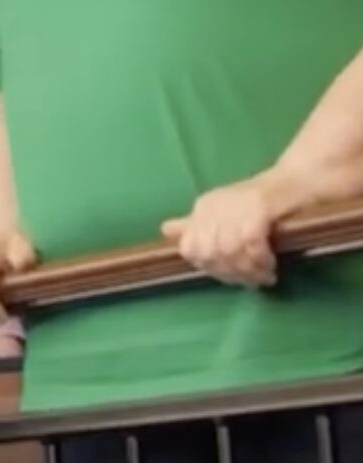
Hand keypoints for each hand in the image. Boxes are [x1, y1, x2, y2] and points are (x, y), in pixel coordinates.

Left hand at [162, 167, 325, 289]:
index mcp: (202, 208)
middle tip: (251, 281)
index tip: (230, 276)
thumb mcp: (222, 213)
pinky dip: (259, 259)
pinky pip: (249, 243)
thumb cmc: (261, 203)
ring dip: (248, 270)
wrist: (297, 181)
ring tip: (264, 276)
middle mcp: (212, 206)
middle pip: (209, 253)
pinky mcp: (256, 207)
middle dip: (231, 273)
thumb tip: (165, 230)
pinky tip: (269, 265)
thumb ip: (196, 225)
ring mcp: (234, 206)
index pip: (189, 248)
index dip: (209, 267)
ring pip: (229, 251)